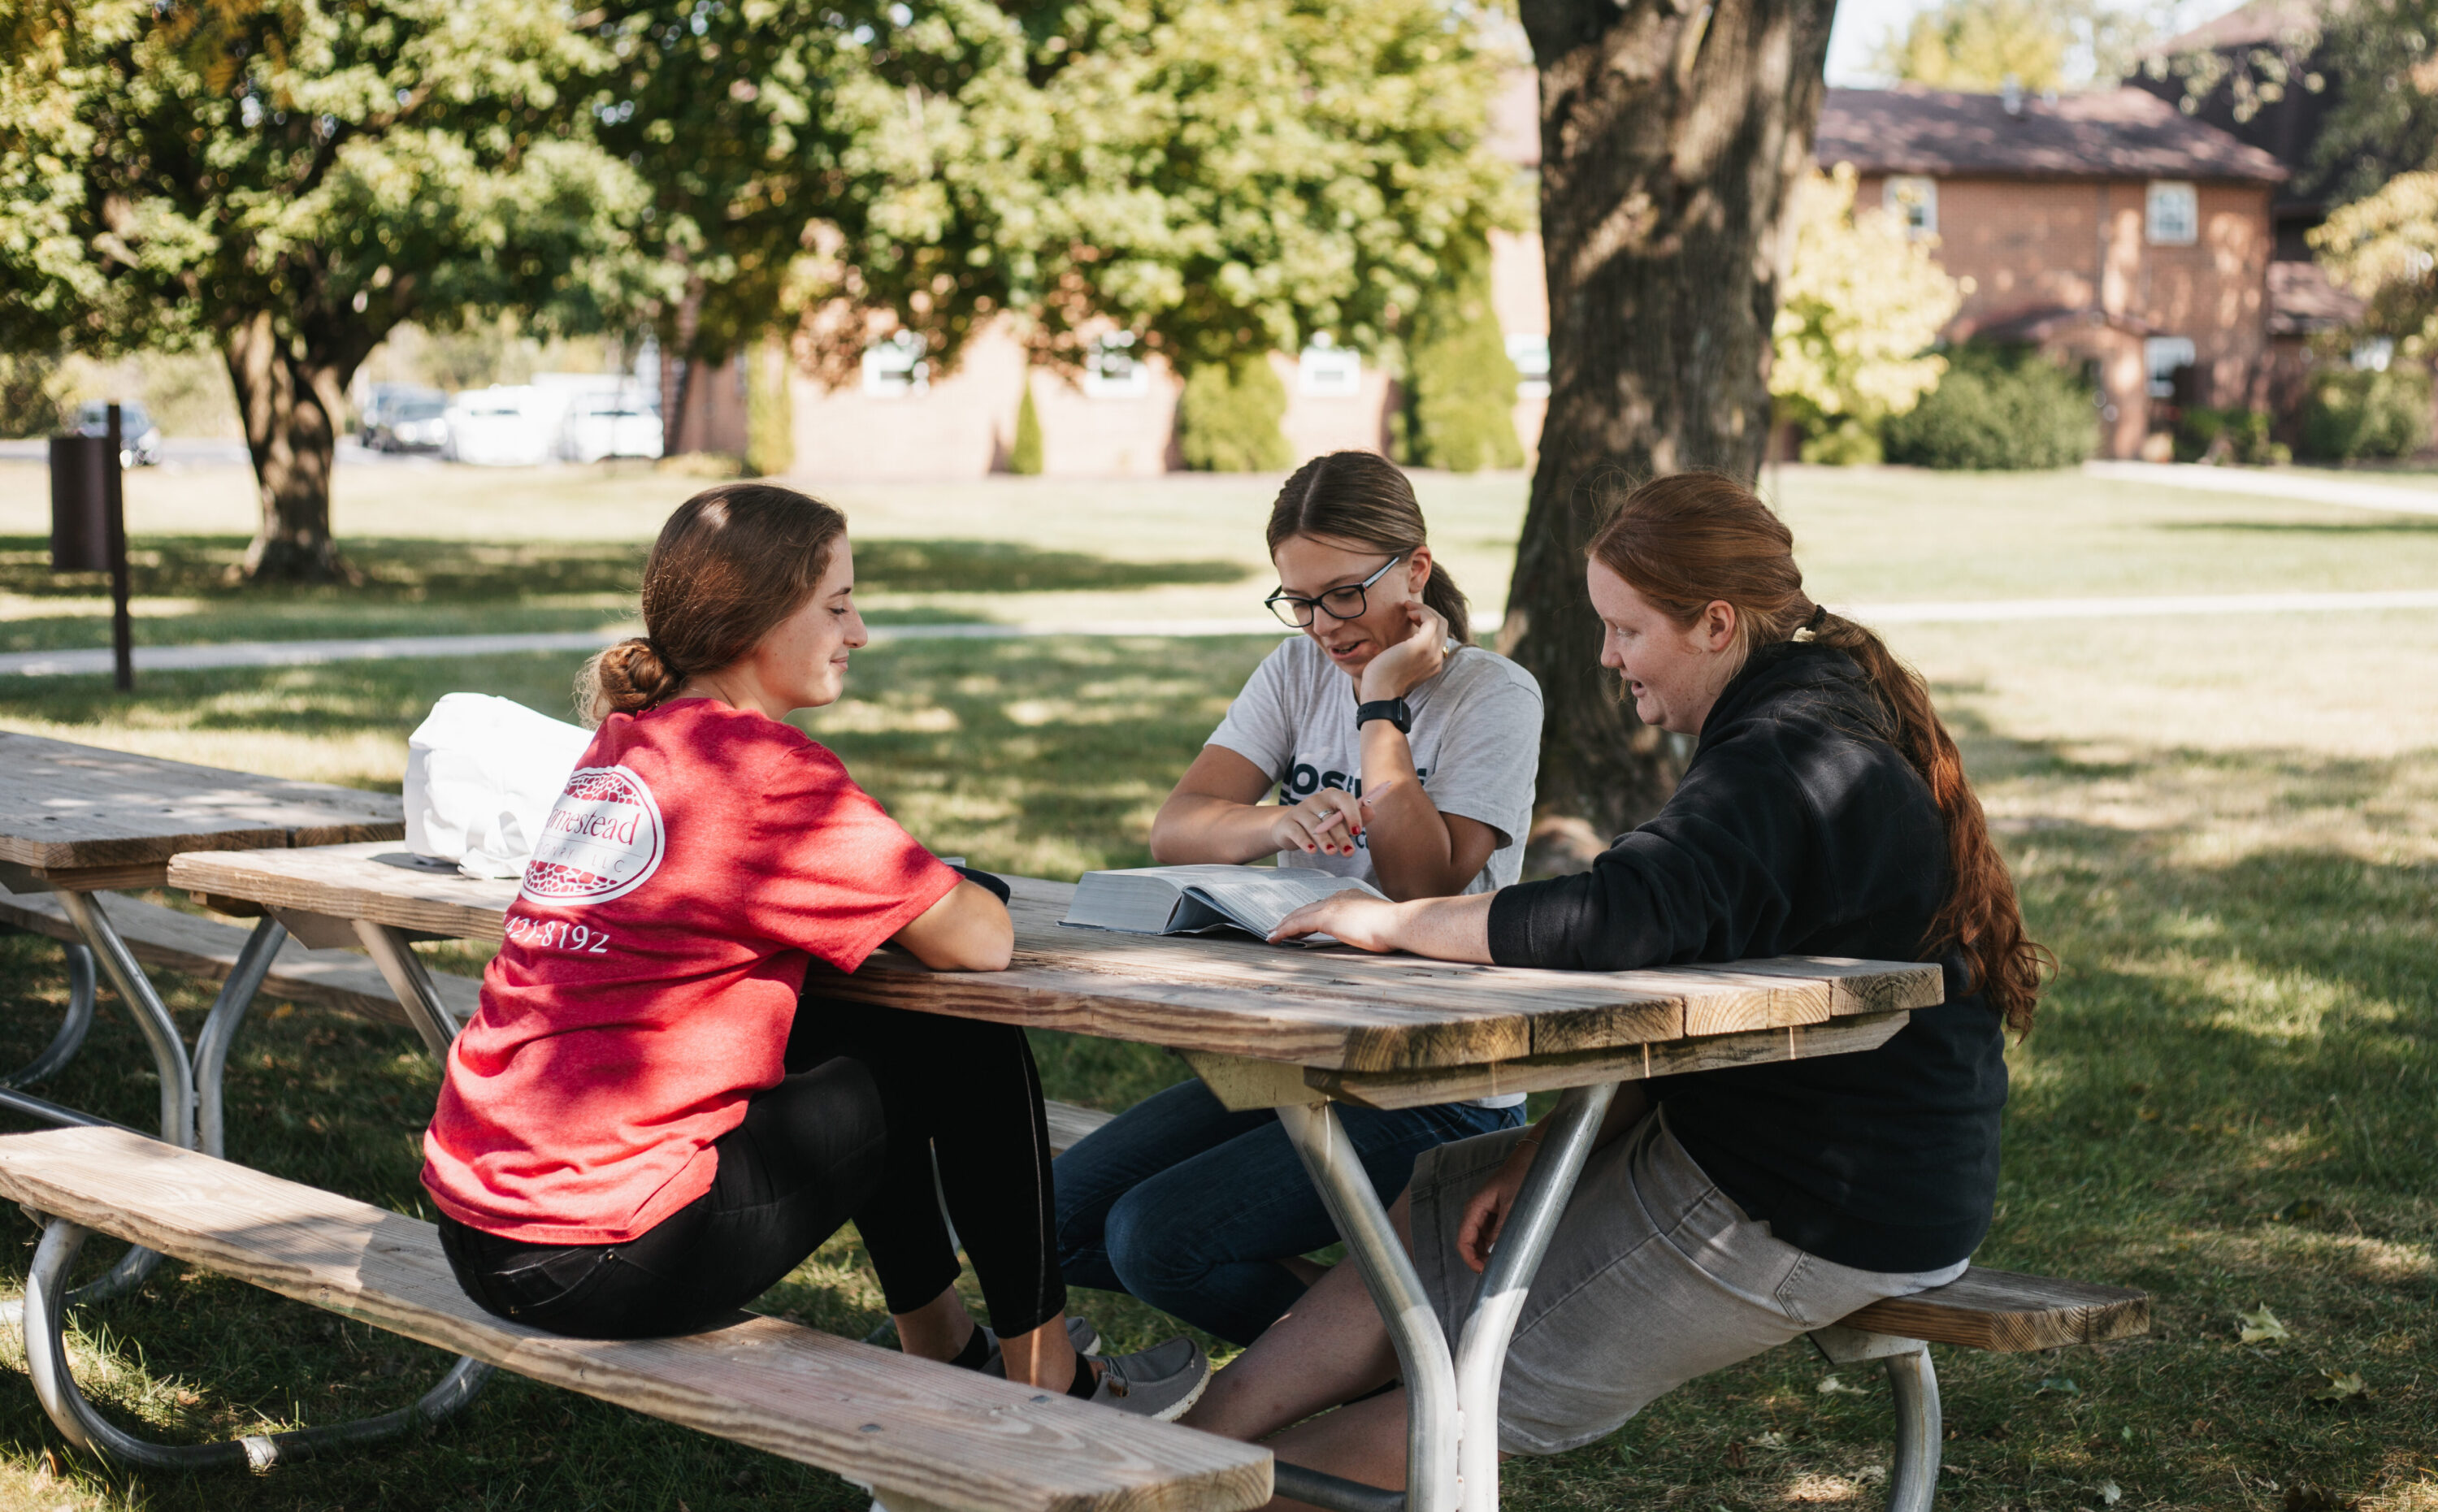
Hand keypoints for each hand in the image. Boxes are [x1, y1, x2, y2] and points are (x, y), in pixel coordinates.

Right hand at [1266, 789, 1364, 857]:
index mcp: (1332, 796)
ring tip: (1331, 852)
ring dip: (1324, 840)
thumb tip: (1372, 812)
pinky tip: (1312, 850)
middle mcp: (1316, 800)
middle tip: (1349, 852)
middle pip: (1330, 817)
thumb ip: (1357, 818)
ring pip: (1314, 825)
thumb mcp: (1340, 822)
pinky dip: (1305, 841)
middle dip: (1341, 836)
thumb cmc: (1322, 824)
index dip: (1353, 815)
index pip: (1345, 799)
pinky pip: (1297, 832)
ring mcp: (1300, 810)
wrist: (1290, 828)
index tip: (1358, 832)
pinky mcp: (1288, 823)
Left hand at [1269, 891, 1404, 950]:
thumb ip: (1369, 925)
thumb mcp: (1379, 924)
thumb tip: (1371, 935)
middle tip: (1278, 928)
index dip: (1309, 915)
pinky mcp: (1327, 918)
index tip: (1301, 924)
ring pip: (1298, 915)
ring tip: (1272, 935)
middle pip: (1308, 909)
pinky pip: (1297, 924)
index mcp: (1351, 897)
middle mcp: (1339, 898)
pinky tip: (1275, 938)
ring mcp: (1332, 906)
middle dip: (1291, 919)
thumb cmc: (1396, 928)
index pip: (1323, 906)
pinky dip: (1283, 931)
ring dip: (1283, 926)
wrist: (1399, 923)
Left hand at [1358, 602, 1450, 702]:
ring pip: (1439, 621)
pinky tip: (1408, 612)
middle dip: (1427, 612)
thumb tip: (1402, 643)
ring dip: (1423, 609)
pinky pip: (1431, 620)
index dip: (1427, 622)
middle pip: (1443, 626)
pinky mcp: (1422, 646)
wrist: (1379, 693)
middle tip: (1409, 608)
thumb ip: (1408, 655)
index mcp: (1434, 664)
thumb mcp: (1400, 665)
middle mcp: (1437, 659)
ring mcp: (1432, 653)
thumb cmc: (1382, 679)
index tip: (1411, 617)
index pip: (1440, 636)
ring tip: (1408, 608)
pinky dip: (1421, 611)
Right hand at [1455, 1136, 1540, 1271]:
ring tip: (1504, 1263)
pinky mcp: (1497, 1213)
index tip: (1484, 1272)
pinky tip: (1508, 1250)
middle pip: (1470, 1243)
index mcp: (1475, 1208)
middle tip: (1497, 1271)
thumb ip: (1502, 1229)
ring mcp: (1486, 1213)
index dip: (1470, 1259)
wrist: (1533, 1158)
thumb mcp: (1513, 1204)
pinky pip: (1492, 1234)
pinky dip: (1496, 1245)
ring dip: (1488, 1254)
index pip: (1463, 1241)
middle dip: (1479, 1260)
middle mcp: (1477, 1211)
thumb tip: (1494, 1253)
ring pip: (1481, 1241)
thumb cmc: (1522, 1175)